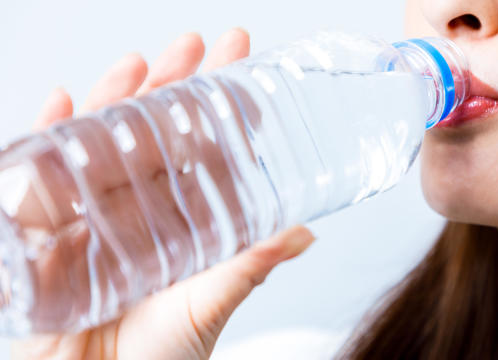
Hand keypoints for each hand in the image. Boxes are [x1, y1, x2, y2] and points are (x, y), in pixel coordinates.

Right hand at [12, 28, 315, 359]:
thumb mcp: (209, 305)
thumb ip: (250, 268)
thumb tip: (305, 234)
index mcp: (187, 220)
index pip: (206, 148)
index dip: (221, 105)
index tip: (239, 62)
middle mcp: (145, 209)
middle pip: (158, 133)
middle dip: (176, 84)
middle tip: (196, 46)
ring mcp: (96, 214)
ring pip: (106, 141)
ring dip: (118, 99)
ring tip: (138, 65)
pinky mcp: (49, 228)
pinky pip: (43, 171)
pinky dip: (49, 135)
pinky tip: (64, 104)